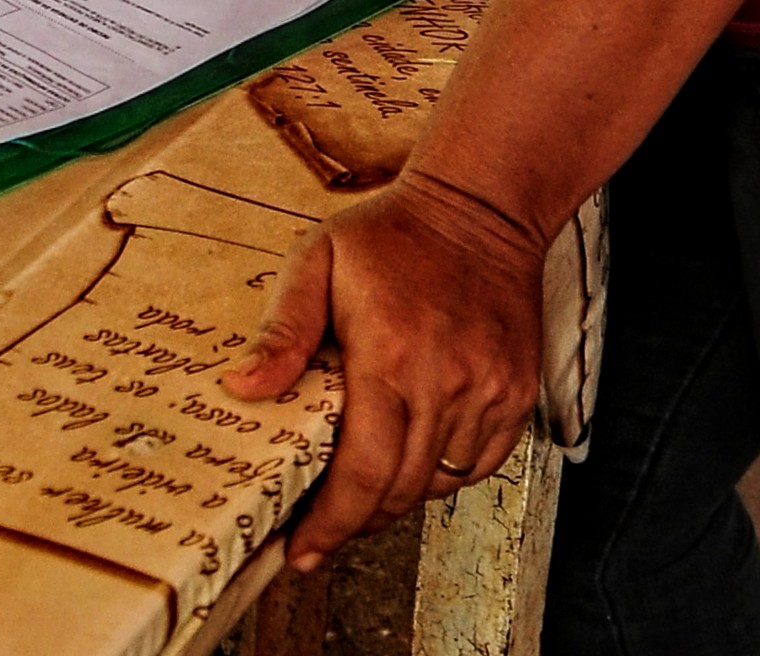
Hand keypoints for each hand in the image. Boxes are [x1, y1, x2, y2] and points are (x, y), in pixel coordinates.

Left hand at [220, 173, 548, 567]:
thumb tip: (243, 387)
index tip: (302, 551)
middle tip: (319, 537)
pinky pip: (478, 464)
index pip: (361, 470)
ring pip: (438, 483)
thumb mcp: (315, 263)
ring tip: (358, 493)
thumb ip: (282, 331)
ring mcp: (489, 391)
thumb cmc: (389, 233)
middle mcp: (446, 382)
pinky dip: (441, 474)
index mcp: (388, 356)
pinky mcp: (516, 393)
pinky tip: (411, 458)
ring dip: (395, 498)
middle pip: (398, 490)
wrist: (480, 207)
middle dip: (355, 523)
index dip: (331, 522)